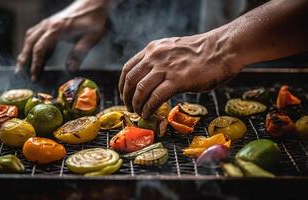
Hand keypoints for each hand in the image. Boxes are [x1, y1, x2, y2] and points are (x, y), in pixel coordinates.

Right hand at [16, 0, 109, 80]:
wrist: (93, 4)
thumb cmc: (94, 19)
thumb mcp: (91, 38)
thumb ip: (80, 53)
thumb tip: (70, 68)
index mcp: (58, 29)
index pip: (40, 48)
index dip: (35, 63)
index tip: (34, 75)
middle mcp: (49, 25)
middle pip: (30, 43)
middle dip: (24, 59)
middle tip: (20, 73)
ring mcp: (48, 23)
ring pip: (30, 37)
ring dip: (25, 52)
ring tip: (22, 65)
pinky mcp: (50, 23)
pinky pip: (35, 34)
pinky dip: (31, 45)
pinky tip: (34, 55)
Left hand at [119, 32, 242, 118]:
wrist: (222, 49)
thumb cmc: (202, 52)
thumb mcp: (173, 50)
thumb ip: (160, 60)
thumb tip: (152, 77)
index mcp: (153, 49)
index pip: (128, 68)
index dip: (123, 85)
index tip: (125, 95)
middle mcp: (155, 57)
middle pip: (131, 80)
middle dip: (127, 97)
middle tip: (130, 108)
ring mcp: (165, 68)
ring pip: (141, 90)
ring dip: (137, 105)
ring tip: (139, 113)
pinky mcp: (177, 80)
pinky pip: (156, 98)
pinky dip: (149, 108)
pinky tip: (148, 114)